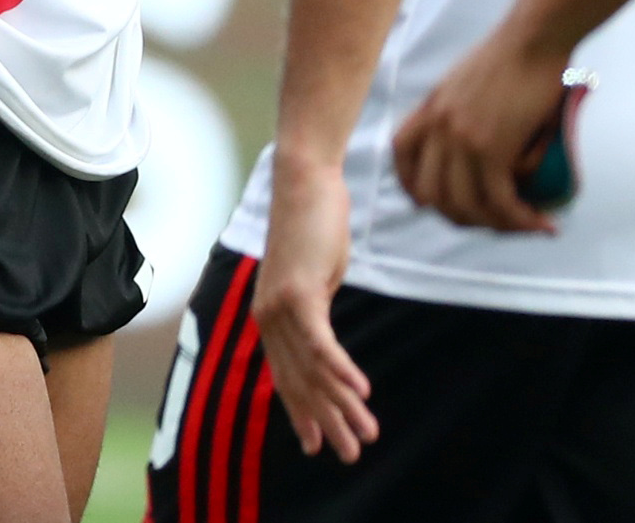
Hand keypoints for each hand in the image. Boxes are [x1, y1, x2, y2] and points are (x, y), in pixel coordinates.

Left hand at [253, 156, 377, 462]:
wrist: (304, 180)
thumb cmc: (313, 222)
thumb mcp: (315, 275)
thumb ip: (314, 308)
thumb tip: (322, 334)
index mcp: (270, 317)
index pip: (288, 377)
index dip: (304, 413)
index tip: (318, 443)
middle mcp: (268, 318)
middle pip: (301, 383)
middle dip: (328, 421)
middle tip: (351, 454)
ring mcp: (281, 308)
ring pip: (314, 371)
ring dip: (343, 406)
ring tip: (365, 434)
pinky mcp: (300, 294)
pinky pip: (323, 343)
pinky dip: (341, 370)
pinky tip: (362, 392)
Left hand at [392, 26, 566, 234]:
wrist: (535, 35)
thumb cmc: (513, 52)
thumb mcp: (466, 79)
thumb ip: (457, 108)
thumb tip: (474, 139)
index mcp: (429, 107)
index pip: (401, 158)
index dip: (415, 188)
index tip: (439, 203)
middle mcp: (437, 127)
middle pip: (432, 195)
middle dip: (462, 216)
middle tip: (495, 219)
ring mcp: (461, 139)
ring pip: (467, 207)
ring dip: (497, 226)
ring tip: (526, 223)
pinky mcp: (492, 148)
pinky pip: (501, 202)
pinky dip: (522, 220)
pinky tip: (543, 224)